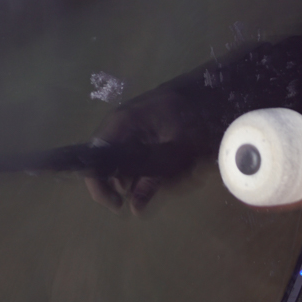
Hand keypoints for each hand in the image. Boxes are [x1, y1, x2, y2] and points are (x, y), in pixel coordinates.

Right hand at [84, 87, 215, 214]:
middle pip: (103, 160)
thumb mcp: (174, 154)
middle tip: (137, 198)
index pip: (94, 158)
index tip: (117, 204)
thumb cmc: (191, 118)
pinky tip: (158, 171)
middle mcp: (118, 124)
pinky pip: (130, 152)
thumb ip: (151, 181)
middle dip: (118, 183)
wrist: (208, 92)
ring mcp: (128, 125)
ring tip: (154, 181)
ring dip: (131, 176)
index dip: (98, 185)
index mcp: (120, 124)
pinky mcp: (139, 128)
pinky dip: (139, 166)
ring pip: (117, 158)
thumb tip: (134, 208)